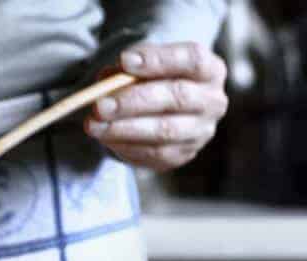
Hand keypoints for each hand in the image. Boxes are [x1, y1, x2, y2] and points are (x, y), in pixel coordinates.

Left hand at [85, 42, 228, 171]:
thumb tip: (106, 79)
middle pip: (177, 97)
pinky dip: (125, 146)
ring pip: (164, 131)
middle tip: (100, 105)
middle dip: (133, 101)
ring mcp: (201, 131)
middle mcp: (212, 101)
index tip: (124, 61)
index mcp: (209, 70)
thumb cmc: (153, 80)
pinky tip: (105, 138)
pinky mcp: (184, 155)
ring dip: (124, 129)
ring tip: (94, 125)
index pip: (191, 60)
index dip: (158, 60)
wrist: (163, 110)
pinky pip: (154, 154)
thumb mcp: (143, 66)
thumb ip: (128, 68)